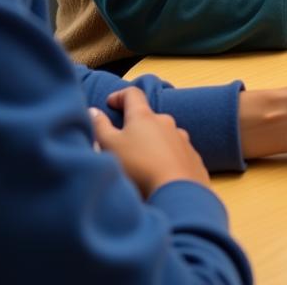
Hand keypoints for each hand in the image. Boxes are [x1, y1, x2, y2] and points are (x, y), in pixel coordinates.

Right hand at [89, 88, 209, 196]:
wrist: (176, 193)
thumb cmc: (138, 167)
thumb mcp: (110, 146)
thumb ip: (100, 127)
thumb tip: (94, 111)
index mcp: (145, 116)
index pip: (133, 95)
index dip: (120, 96)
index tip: (110, 103)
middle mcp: (166, 122)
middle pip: (148, 118)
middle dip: (136, 126)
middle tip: (123, 142)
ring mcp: (182, 139)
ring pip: (163, 136)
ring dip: (151, 144)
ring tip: (140, 162)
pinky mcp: (192, 157)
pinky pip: (175, 153)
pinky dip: (165, 159)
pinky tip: (159, 174)